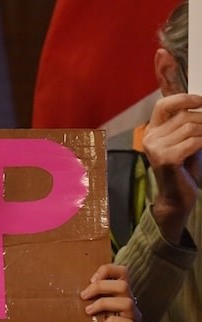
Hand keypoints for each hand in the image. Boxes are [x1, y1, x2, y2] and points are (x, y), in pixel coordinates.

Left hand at [80, 263, 140, 321]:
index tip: (90, 279)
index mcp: (119, 296)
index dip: (107, 271)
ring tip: (88, 311)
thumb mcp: (92, 312)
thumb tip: (62, 291)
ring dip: (104, 303)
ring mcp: (134, 320)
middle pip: (124, 284)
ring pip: (127, 302)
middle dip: (101, 287)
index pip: (122, 272)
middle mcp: (130, 305)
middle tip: (83, 296)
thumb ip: (87, 300)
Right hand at [142, 93, 201, 243]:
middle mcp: (150, 138)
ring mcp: (156, 149)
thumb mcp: (186, 141)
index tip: (201, 101)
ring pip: (190, 128)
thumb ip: (189, 124)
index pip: (163, 105)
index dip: (183, 98)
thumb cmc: (184, 168)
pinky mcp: (166, 159)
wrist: (178, 196)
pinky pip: (192, 142)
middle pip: (184, 116)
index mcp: (152, 131)